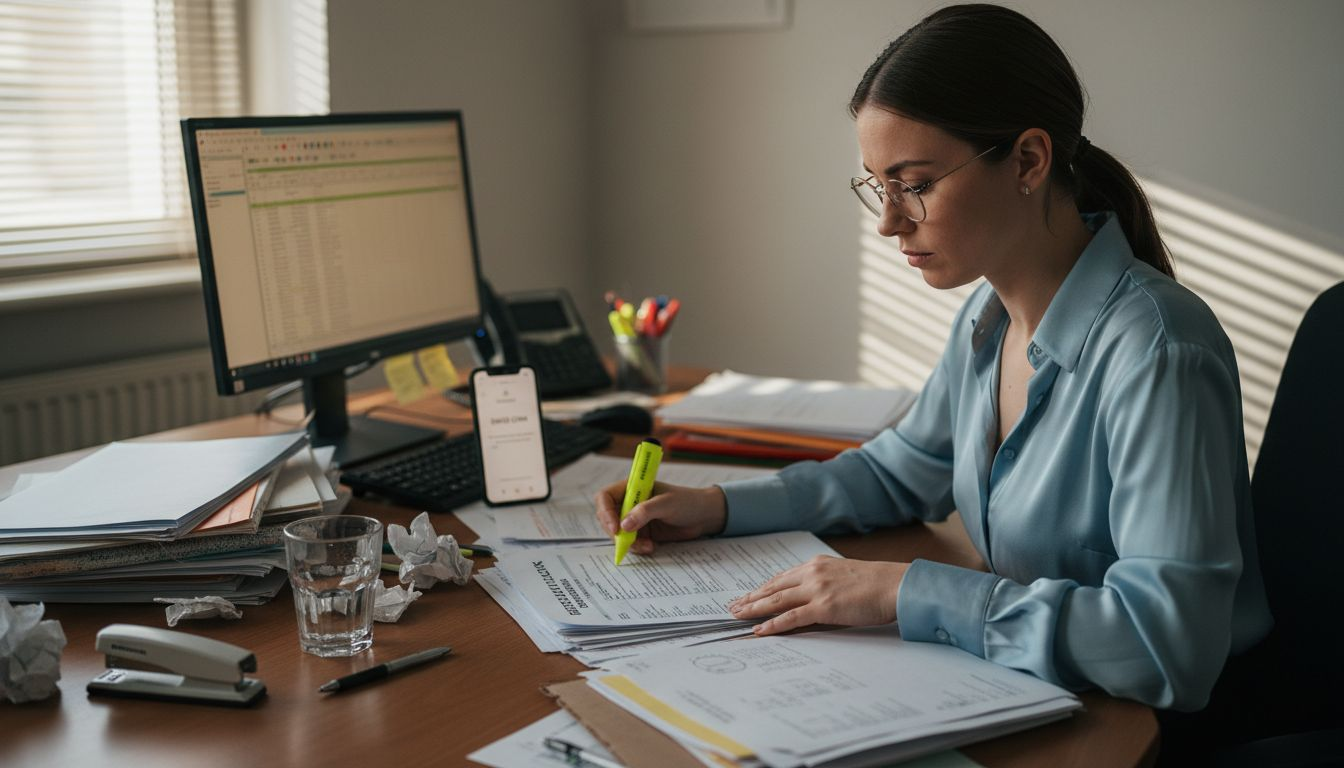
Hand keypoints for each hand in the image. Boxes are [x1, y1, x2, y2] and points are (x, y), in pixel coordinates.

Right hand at [594, 481, 726, 555]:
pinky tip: (652, 547)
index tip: (615, 528)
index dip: (606, 512)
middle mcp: (629, 503)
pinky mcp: (642, 533)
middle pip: (607, 519)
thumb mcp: (667, 503)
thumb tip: (624, 525)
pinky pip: (631, 543)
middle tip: (629, 542)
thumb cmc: (687, 502)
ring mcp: (635, 519)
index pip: (605, 497)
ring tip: (648, 546)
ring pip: (618, 535)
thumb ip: (645, 512)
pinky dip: (637, 548)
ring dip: (629, 543)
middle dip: (616, 533)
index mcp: (632, 488)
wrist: (704, 516)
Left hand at [728, 556, 908, 635]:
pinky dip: (772, 624)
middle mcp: (812, 574)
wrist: (895, 585)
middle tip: (733, 606)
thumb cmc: (876, 584)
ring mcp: (816, 589)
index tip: (749, 595)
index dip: (763, 588)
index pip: (782, 578)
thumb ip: (825, 583)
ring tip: (737, 617)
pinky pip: (791, 617)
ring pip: (776, 600)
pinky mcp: (823, 607)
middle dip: (751, 598)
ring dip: (754, 609)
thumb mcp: (845, 577)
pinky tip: (759, 630)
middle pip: (773, 587)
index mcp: (817, 565)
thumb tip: (812, 599)